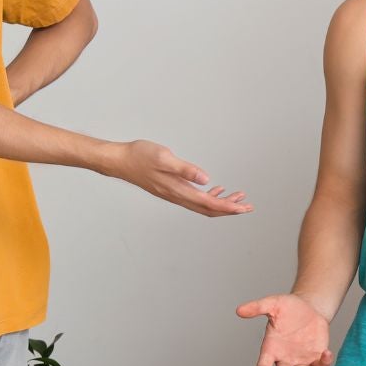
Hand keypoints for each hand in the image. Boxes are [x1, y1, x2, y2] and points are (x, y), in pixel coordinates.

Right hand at [107, 140, 252, 216]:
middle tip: (247, 206)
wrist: (119, 160)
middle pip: (208, 209)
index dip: (228, 207)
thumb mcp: (165, 157)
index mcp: (178, 190)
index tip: (243, 208)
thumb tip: (206, 180)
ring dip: (220, 203)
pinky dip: (208, 197)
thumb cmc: (139, 156)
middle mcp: (177, 196)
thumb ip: (186, 169)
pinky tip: (214, 190)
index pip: (208, 204)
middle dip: (229, 209)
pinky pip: (194, 199)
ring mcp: (174, 194)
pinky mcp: (171, 189)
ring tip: (237, 198)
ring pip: (202, 205)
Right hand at [236, 292, 332, 365]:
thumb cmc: (288, 307)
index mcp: (271, 349)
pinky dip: (324, 362)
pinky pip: (320, 365)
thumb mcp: (273, 304)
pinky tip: (326, 354)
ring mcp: (301, 359)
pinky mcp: (316, 357)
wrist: (310, 307)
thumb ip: (257, 307)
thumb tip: (239, 310)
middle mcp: (284, 358)